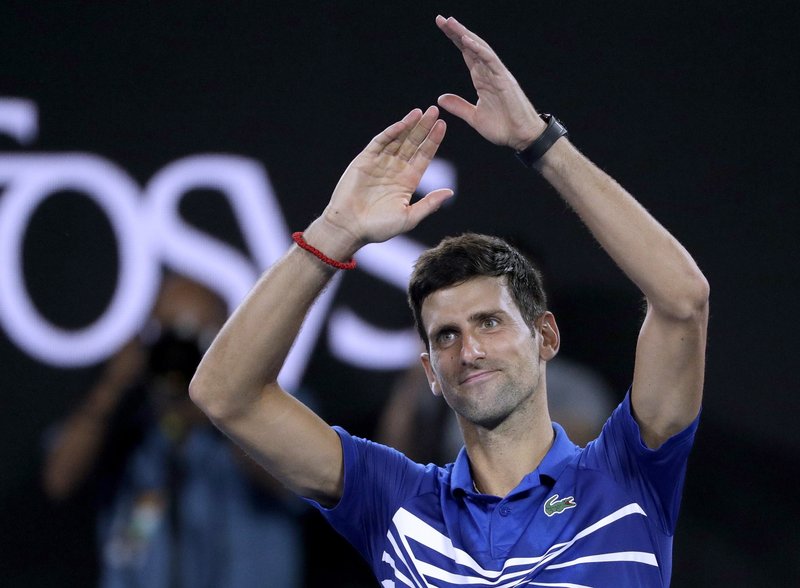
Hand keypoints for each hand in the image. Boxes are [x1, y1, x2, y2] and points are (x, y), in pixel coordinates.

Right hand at [321, 106, 452, 245]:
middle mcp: (396, 169)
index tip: (443, 126)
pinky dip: (391, 133)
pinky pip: (380, 142)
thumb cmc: (379, 228)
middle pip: (413, 143)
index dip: (433, 140)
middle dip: (424, 127)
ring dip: (409, 125)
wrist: (349, 227)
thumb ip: (429, 204)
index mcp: (408, 181)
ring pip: (398, 139)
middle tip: (435, 110)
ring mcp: (380, 163)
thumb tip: (450, 192)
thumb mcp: (409, 218)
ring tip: (421, 112)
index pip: (424, 155)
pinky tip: (402, 123)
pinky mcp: (365, 160)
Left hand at [436, 15, 544, 150]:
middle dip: (456, 33)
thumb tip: (440, 98)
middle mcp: (489, 73)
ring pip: (480, 49)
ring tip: (450, 23)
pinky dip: (478, 49)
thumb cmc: (503, 128)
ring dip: (465, 35)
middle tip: (440, 19)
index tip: (442, 27)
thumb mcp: (474, 117)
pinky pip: (490, 60)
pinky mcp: (504, 80)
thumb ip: (459, 106)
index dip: (455, 40)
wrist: (521, 137)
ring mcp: (497, 74)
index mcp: (482, 79)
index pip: (467, 54)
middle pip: (471, 47)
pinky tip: (466, 40)